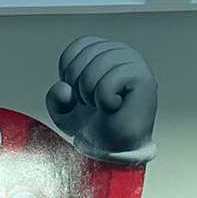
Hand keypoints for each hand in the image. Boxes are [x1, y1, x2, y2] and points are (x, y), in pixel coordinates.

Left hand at [45, 36, 156, 159]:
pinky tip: (115, 107)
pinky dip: (104, 101)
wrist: (115, 149)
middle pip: (83, 58)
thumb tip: (64, 89)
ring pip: (95, 68)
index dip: (70, 75)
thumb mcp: (64, 113)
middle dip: (80, 88)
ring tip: (105, 106)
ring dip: (92, 95)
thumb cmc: (95, 126)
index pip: (76, 48)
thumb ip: (54, 98)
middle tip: (95, 104)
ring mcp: (133, 61)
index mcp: (103, 51)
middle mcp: (120, 51)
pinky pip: (108, 82)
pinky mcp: (141, 76)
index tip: (82, 95)